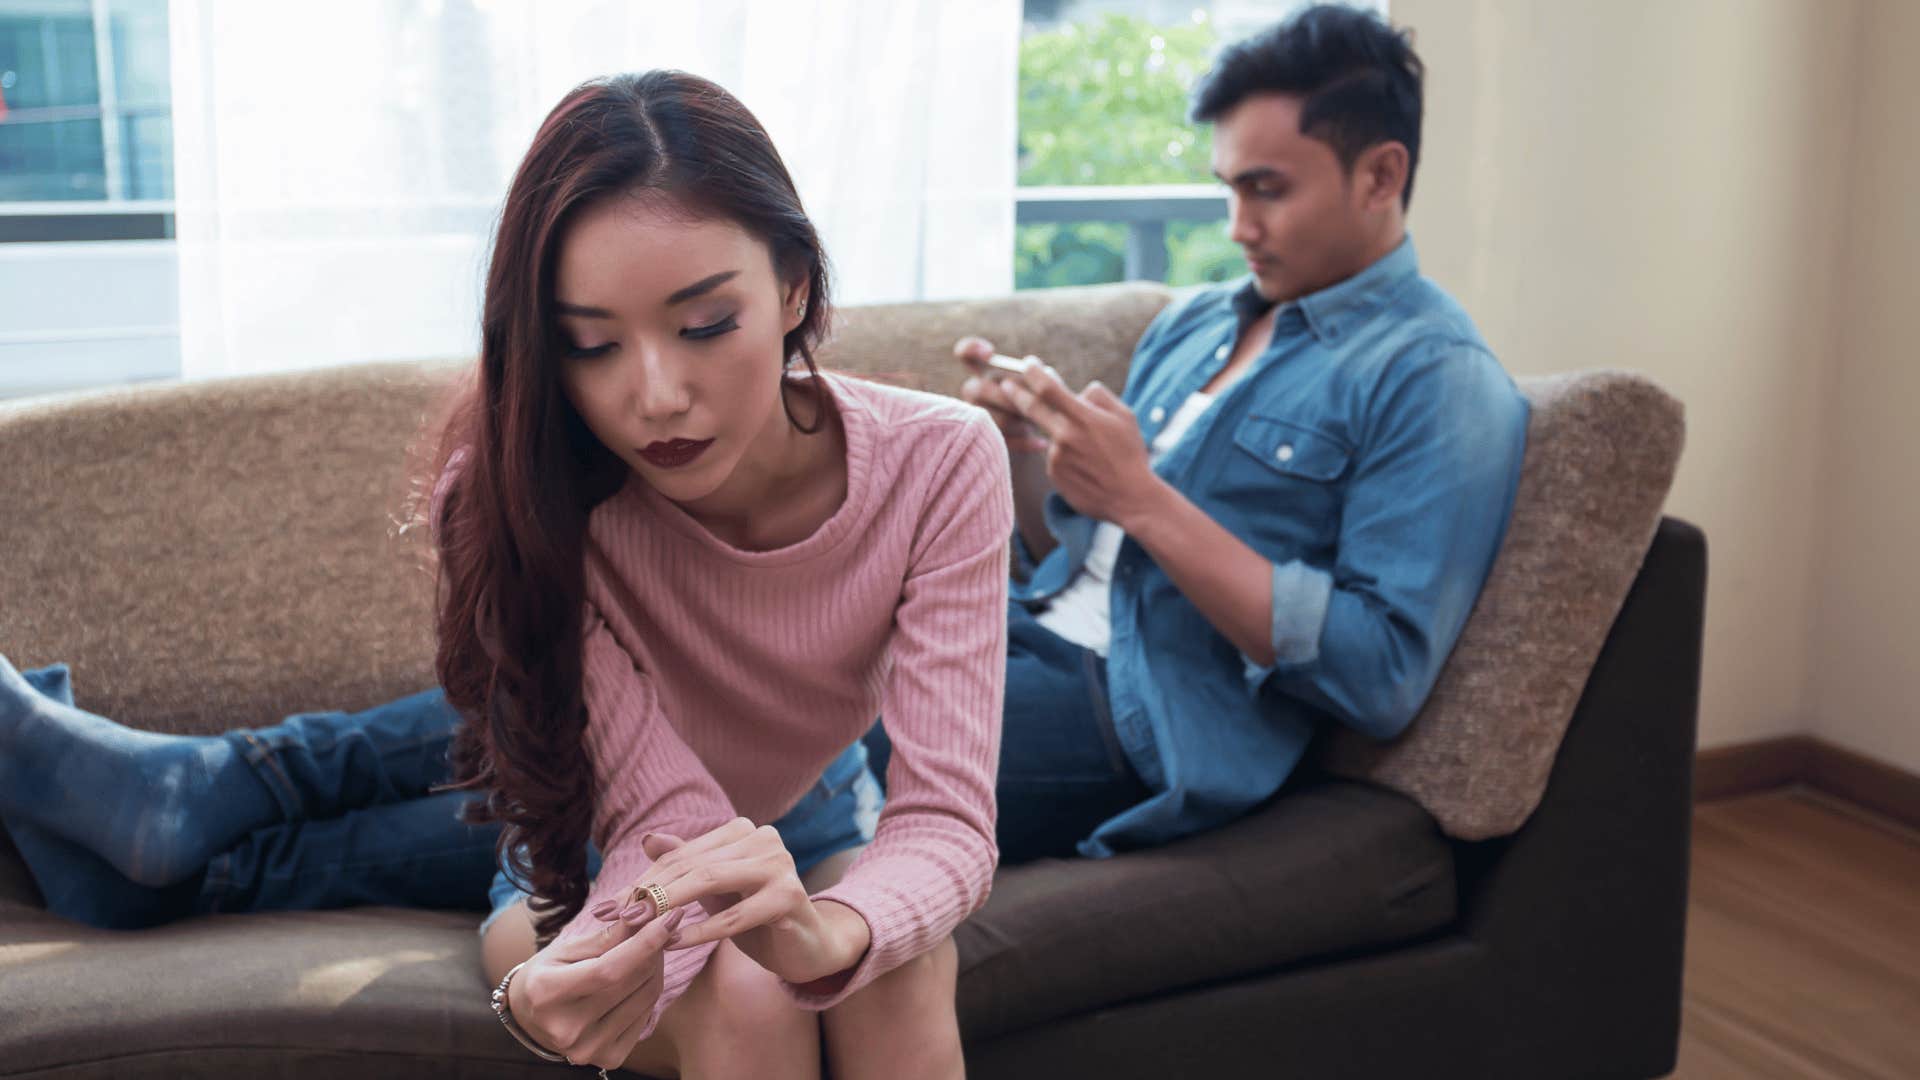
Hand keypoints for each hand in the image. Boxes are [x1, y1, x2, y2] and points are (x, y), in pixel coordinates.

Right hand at [507, 903, 687, 1071]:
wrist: (530, 1019)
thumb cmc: (546, 975)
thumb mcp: (565, 949)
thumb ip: (605, 937)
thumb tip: (645, 915)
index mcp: (548, 994)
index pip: (609, 969)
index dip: (645, 943)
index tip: (669, 917)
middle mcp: (568, 1028)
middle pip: (631, 981)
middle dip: (654, 949)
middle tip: (659, 926)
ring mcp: (589, 1048)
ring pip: (646, 997)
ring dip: (656, 967)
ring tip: (648, 950)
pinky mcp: (608, 1059)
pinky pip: (646, 1016)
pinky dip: (649, 991)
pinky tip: (641, 977)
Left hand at [601, 819, 870, 985]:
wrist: (807, 946)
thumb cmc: (757, 917)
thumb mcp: (716, 891)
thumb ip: (686, 863)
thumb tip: (647, 838)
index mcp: (743, 832)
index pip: (681, 855)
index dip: (643, 881)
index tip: (608, 907)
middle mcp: (763, 839)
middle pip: (692, 866)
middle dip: (649, 893)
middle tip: (615, 919)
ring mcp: (779, 865)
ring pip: (710, 882)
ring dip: (668, 907)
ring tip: (637, 929)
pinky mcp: (790, 896)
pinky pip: (735, 915)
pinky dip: (700, 931)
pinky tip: (672, 943)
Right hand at [953, 336, 1048, 453]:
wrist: (1042, 437)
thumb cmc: (1041, 404)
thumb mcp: (1041, 388)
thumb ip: (1040, 378)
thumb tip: (1045, 375)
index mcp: (985, 372)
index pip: (966, 354)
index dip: (971, 349)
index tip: (990, 354)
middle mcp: (974, 391)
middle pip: (980, 389)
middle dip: (1010, 397)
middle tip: (1035, 404)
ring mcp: (974, 417)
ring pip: (994, 418)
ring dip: (1021, 422)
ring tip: (1041, 425)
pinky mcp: (984, 442)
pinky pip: (1002, 441)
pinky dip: (1026, 442)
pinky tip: (1042, 444)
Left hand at [999, 361, 1165, 527]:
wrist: (1131, 497)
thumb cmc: (1130, 453)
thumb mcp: (1124, 416)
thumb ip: (1099, 397)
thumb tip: (1078, 391)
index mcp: (1083, 417)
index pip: (1049, 388)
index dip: (1034, 373)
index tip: (1027, 363)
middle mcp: (1065, 436)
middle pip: (1031, 408)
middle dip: (1016, 393)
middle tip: (1005, 384)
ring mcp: (1057, 457)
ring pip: (1051, 435)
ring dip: (1061, 435)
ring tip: (1089, 450)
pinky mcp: (1054, 474)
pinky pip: (1054, 457)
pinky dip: (1065, 456)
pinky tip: (1085, 467)